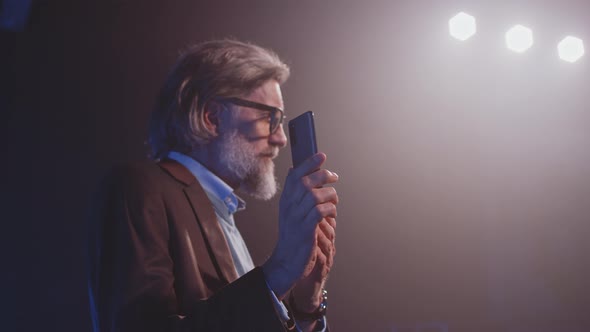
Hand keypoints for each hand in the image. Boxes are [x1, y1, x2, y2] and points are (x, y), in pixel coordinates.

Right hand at [262, 153, 338, 299]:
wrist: (286, 262)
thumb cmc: (293, 236)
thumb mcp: (290, 212)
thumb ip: (294, 193)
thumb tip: (295, 170)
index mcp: (286, 201)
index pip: (294, 175)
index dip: (308, 163)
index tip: (321, 155)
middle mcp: (289, 207)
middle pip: (305, 182)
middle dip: (323, 175)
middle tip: (334, 177)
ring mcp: (297, 219)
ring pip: (315, 195)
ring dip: (330, 196)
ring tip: (333, 202)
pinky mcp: (306, 230)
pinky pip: (319, 212)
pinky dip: (329, 210)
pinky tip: (332, 214)